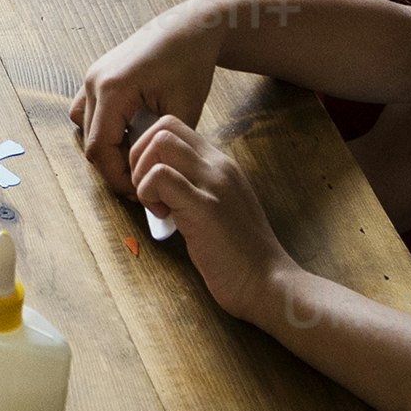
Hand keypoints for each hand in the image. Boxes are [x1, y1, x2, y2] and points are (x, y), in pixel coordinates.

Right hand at [69, 2, 226, 202]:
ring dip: (106, 147)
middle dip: (113, 167)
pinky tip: (129, 133)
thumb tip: (153, 177)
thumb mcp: (182, 110)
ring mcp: (93, 76)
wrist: (188, 27)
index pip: (100, 148)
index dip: (117, 177)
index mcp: (112, 89)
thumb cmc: (189, 64)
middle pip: (90, 141)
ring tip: (135, 159)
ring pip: (85, 127)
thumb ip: (161, 145)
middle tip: (141, 183)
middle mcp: (94, 82)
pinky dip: (104, 127)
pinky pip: (90, 110)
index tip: (140, 192)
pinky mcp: (99, 75)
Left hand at [125, 114, 293, 320]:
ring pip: (160, 143)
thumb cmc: (241, 255)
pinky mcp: (204, 208)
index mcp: (222, 165)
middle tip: (146, 190)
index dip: (150, 148)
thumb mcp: (220, 208)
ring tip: (154, 204)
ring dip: (142, 172)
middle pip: (164, 126)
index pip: (175, 127)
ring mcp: (214, 184)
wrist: (270, 284)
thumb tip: (160, 182)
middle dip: (139, 154)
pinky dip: (147, 193)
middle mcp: (219, 166)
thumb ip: (196, 189)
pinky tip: (162, 216)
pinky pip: (160, 177)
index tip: (151, 181)